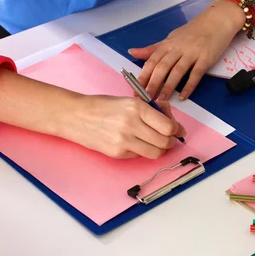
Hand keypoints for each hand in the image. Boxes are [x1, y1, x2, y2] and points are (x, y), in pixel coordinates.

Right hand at [58, 95, 186, 158]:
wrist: (77, 116)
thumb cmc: (104, 106)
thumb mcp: (130, 100)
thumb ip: (152, 108)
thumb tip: (172, 118)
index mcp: (137, 107)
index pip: (168, 126)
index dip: (176, 130)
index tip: (178, 130)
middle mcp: (132, 124)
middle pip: (165, 141)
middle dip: (171, 141)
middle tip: (170, 139)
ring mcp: (124, 141)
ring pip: (156, 153)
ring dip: (160, 149)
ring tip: (156, 142)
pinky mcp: (118, 153)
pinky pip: (140, 155)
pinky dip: (143, 151)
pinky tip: (136, 143)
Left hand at [129, 0, 243, 100]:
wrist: (217, 20)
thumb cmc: (194, 31)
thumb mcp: (171, 38)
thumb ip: (153, 48)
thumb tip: (132, 52)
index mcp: (168, 44)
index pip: (152, 61)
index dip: (143, 76)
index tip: (136, 90)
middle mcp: (178, 48)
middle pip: (162, 67)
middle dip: (153, 84)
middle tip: (146, 98)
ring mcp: (192, 53)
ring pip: (177, 71)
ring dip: (168, 86)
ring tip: (161, 99)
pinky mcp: (206, 58)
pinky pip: (196, 74)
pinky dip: (189, 86)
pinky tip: (183, 96)